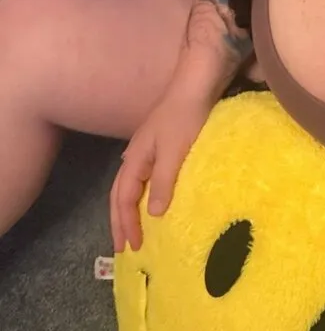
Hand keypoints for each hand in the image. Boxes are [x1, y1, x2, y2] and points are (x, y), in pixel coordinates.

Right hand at [110, 81, 215, 253]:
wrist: (197, 83)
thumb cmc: (185, 117)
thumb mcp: (174, 152)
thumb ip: (162, 182)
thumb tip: (151, 214)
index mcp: (135, 159)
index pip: (122, 198)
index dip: (125, 223)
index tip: (132, 247)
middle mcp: (137, 156)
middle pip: (121, 194)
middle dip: (120, 221)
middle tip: (124, 248)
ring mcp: (149, 149)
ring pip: (132, 186)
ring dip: (130, 210)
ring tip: (134, 231)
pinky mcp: (163, 145)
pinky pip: (147, 177)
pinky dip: (145, 195)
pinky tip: (153, 201)